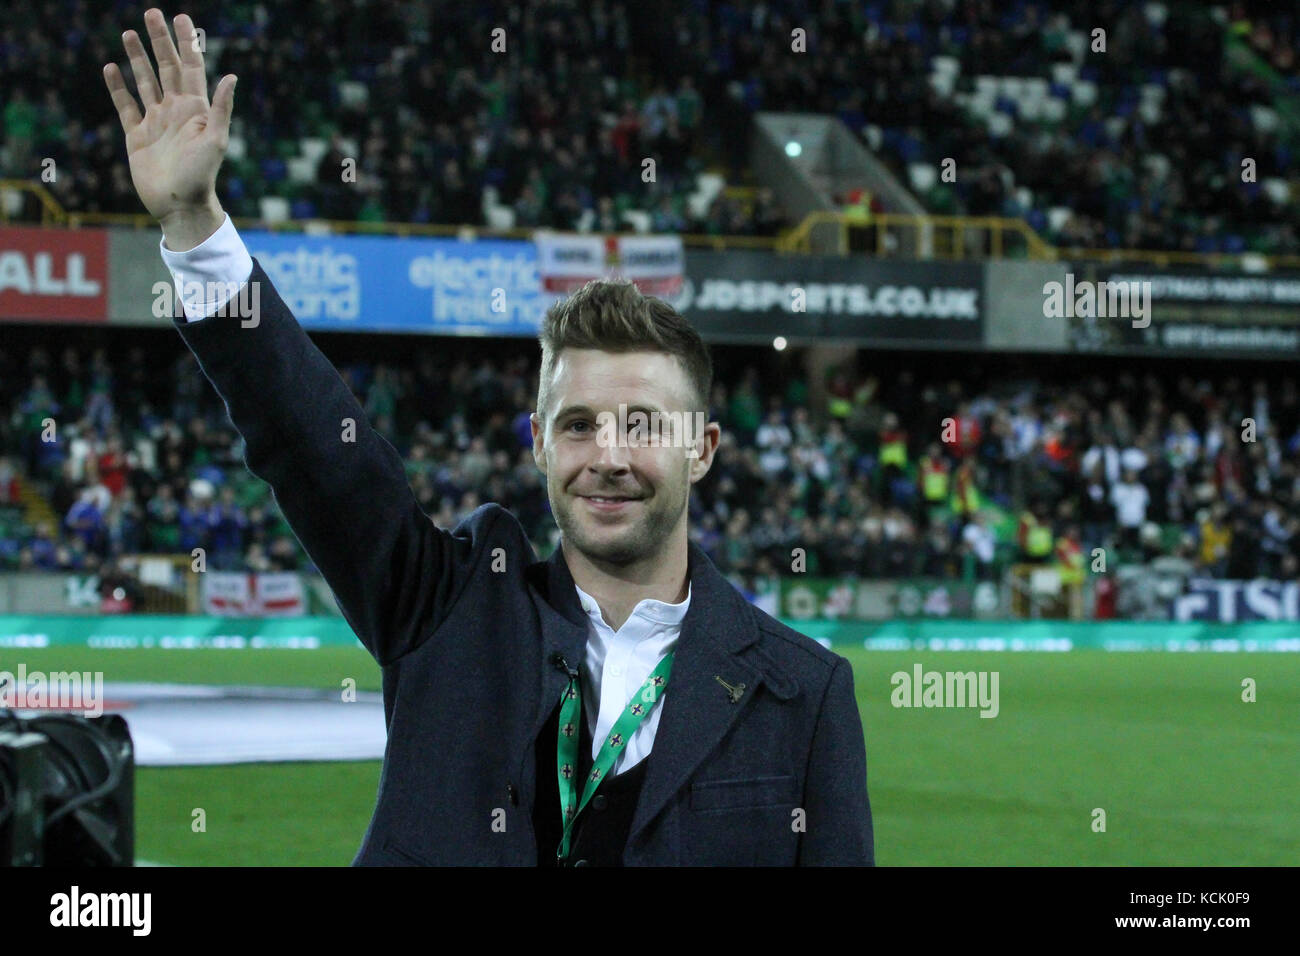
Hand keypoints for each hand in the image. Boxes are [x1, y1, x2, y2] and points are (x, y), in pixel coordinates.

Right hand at [102, 8, 235, 249]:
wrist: (180, 206)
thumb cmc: (201, 176)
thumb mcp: (215, 141)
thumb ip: (221, 109)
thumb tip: (230, 76)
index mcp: (196, 110)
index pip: (191, 67)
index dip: (186, 43)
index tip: (181, 17)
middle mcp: (176, 111)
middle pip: (166, 67)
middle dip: (159, 40)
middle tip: (151, 13)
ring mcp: (156, 122)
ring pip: (145, 82)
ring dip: (138, 58)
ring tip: (128, 33)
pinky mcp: (137, 136)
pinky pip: (125, 106)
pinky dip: (118, 87)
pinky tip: (111, 68)